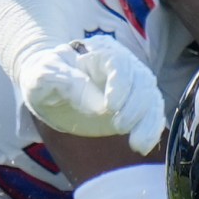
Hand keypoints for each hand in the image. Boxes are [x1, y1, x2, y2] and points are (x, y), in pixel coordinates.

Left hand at [18, 34, 165, 151]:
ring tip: (136, 144)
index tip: (110, 107)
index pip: (119, 61)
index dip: (120, 84)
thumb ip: (67, 83)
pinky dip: (152, 130)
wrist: (50, 90)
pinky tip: (143, 146)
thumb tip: (97, 105)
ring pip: (152, 98)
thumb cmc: (45, 78)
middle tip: (119, 126)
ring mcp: (132, 85)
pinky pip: (153, 113)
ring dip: (148, 122)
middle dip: (136, 106)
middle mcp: (122, 65)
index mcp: (99, 51)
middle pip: (142, 80)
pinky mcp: (136, 104)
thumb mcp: (44, 77)